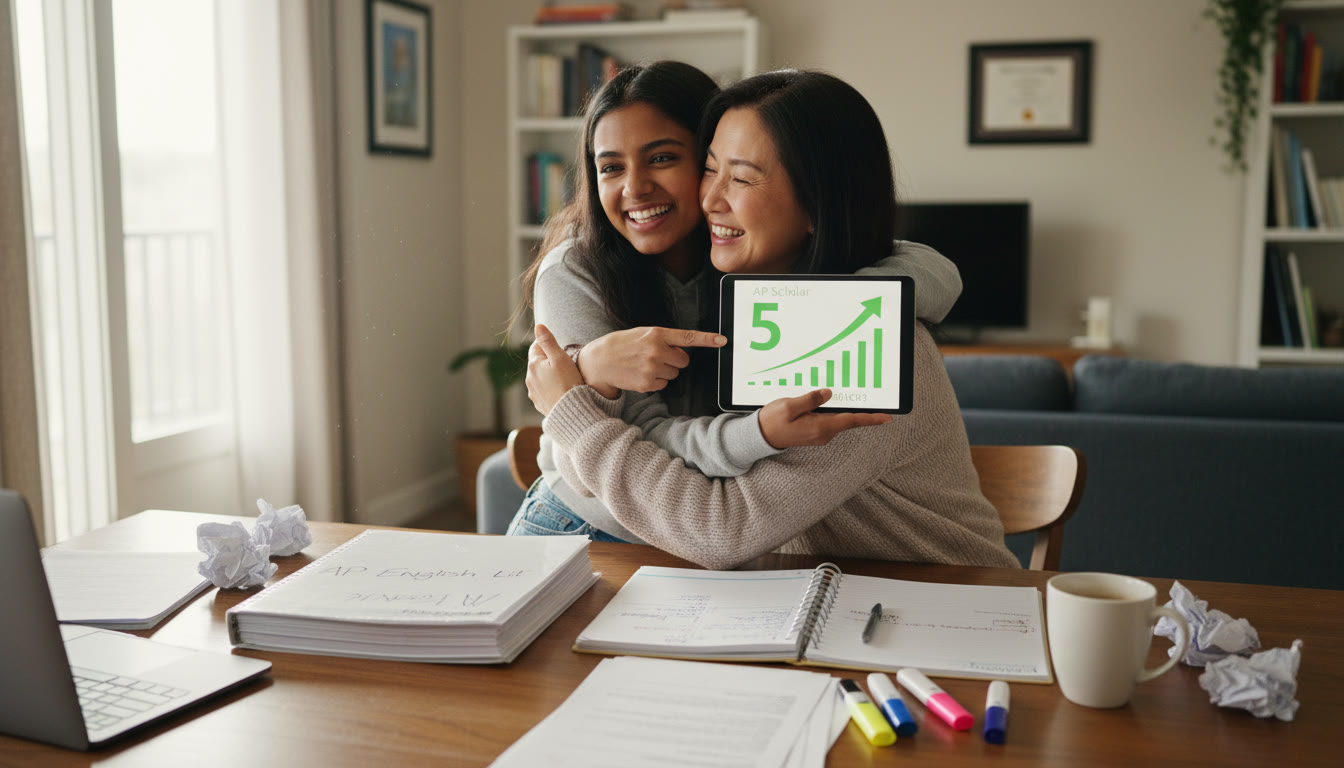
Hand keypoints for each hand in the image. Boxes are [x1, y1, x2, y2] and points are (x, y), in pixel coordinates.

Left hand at [526, 324, 585, 416]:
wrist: (571, 412)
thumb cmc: (568, 383)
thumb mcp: (560, 358)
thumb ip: (548, 341)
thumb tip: (538, 326)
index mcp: (533, 365)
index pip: (536, 347)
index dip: (547, 345)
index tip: (558, 348)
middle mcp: (530, 379)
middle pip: (537, 363)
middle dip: (547, 361)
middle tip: (564, 363)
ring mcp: (533, 393)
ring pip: (539, 378)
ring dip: (548, 375)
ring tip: (564, 378)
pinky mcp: (539, 404)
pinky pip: (543, 391)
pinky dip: (550, 388)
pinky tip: (561, 390)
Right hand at [577, 326, 726, 396]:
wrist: (599, 362)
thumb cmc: (621, 345)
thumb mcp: (642, 334)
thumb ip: (663, 339)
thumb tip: (682, 351)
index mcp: (656, 334)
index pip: (688, 337)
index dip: (707, 339)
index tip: (722, 340)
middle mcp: (656, 350)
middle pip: (683, 361)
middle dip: (675, 360)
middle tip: (657, 357)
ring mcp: (652, 368)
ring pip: (674, 374)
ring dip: (665, 371)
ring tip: (645, 365)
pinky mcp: (647, 383)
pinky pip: (664, 384)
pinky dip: (656, 381)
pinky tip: (641, 374)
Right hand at [758, 389, 892, 448]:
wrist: (760, 437)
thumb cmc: (773, 421)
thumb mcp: (789, 406)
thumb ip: (811, 399)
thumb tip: (829, 393)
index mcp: (820, 427)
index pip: (851, 421)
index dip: (871, 419)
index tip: (887, 418)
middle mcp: (823, 434)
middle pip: (848, 419)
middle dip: (861, 411)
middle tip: (874, 397)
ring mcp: (820, 435)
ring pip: (839, 419)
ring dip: (845, 409)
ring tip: (850, 393)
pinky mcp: (814, 432)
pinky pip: (830, 421)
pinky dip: (834, 411)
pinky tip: (829, 401)